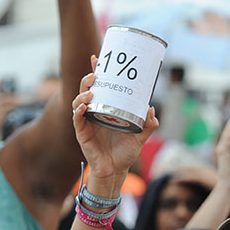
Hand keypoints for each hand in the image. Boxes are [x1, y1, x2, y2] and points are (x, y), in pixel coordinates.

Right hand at [72, 55, 158, 191]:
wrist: (116, 170)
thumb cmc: (125, 152)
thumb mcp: (140, 136)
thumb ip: (149, 125)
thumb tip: (151, 109)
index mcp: (106, 110)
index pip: (99, 88)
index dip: (96, 72)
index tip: (97, 58)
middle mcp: (94, 113)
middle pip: (86, 90)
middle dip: (88, 80)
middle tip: (95, 74)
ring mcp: (86, 123)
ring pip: (78, 102)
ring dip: (83, 94)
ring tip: (91, 91)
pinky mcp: (82, 133)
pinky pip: (77, 119)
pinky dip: (78, 111)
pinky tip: (83, 107)